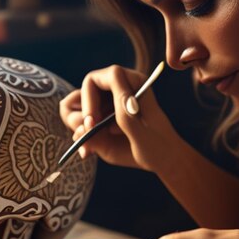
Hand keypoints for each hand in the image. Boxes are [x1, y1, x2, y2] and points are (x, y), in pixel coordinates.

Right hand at [59, 64, 179, 170]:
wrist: (162, 159)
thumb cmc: (157, 144)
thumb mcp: (141, 129)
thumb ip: (123, 111)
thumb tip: (112, 95)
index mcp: (131, 83)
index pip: (95, 79)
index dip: (88, 98)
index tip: (93, 122)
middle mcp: (117, 90)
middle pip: (82, 93)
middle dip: (81, 115)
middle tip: (89, 133)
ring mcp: (107, 105)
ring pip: (76, 107)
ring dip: (78, 128)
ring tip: (90, 146)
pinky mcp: (101, 120)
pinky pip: (80, 124)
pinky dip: (81, 139)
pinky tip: (89, 152)